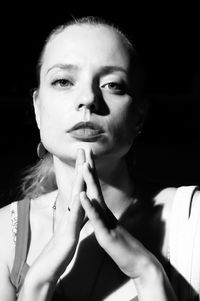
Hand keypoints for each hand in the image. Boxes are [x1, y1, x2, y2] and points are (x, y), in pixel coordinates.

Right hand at [25, 149, 85, 284]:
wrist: (50, 264)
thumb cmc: (62, 244)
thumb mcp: (73, 226)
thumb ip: (77, 214)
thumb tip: (81, 204)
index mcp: (75, 209)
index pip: (81, 186)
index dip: (85, 170)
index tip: (88, 155)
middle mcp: (71, 211)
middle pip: (77, 185)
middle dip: (81, 166)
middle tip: (84, 148)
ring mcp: (69, 219)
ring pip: (76, 197)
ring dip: (79, 180)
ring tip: (84, 164)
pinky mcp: (69, 232)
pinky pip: (74, 217)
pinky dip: (77, 205)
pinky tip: (80, 195)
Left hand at [80, 151, 160, 278]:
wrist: (137, 262)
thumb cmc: (123, 246)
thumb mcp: (110, 228)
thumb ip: (105, 217)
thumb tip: (101, 209)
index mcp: (103, 211)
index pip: (94, 188)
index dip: (89, 173)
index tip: (85, 157)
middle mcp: (105, 212)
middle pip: (95, 186)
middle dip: (90, 167)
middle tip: (86, 149)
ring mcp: (106, 221)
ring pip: (96, 198)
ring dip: (89, 181)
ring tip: (84, 165)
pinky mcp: (105, 233)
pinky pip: (96, 218)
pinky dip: (89, 206)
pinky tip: (83, 195)